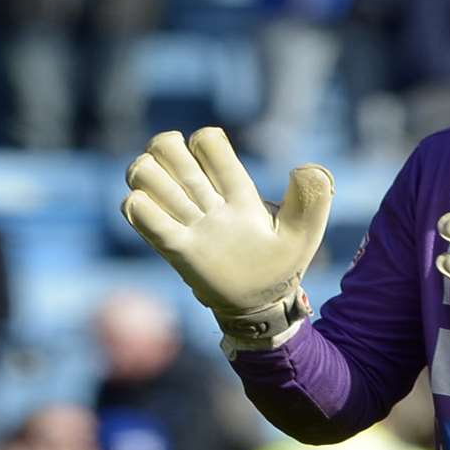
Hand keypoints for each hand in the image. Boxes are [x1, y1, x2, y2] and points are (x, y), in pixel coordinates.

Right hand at [122, 128, 332, 346]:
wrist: (259, 308)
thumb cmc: (280, 267)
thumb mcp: (303, 234)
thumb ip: (311, 200)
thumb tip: (305, 167)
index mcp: (236, 189)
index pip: (208, 142)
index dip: (206, 145)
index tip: (222, 176)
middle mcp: (205, 199)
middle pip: (165, 146)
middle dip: (168, 152)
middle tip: (187, 184)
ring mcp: (185, 221)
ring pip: (143, 172)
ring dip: (150, 178)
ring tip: (173, 205)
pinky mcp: (172, 247)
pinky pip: (139, 212)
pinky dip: (138, 207)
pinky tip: (156, 220)